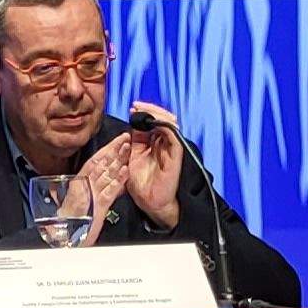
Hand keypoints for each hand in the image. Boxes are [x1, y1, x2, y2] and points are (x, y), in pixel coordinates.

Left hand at [121, 101, 189, 228]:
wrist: (148, 202)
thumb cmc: (140, 183)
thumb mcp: (131, 157)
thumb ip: (133, 141)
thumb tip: (131, 124)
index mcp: (153, 144)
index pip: (152, 122)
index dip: (144, 112)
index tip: (132, 107)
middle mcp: (164, 144)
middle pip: (163, 120)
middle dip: (150, 110)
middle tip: (137, 105)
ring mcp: (171, 149)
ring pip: (170, 125)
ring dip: (157, 115)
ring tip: (144, 110)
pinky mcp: (176, 156)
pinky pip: (174, 137)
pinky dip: (166, 127)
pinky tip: (155, 122)